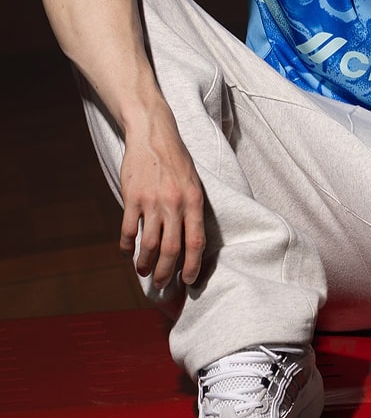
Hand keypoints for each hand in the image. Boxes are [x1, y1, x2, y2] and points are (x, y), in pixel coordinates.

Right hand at [118, 101, 204, 289]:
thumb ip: (192, 210)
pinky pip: (128, 230)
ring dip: (146, 263)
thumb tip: (189, 242)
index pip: (196, 241)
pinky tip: (127, 252)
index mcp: (194, 200)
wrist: (153, 134)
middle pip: (171, 249)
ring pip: (149, 244)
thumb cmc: (176, 161)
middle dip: (167, 272)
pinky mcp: (132, 197)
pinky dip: (126, 246)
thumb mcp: (193, 183)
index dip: (193, 265)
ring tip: (144, 271)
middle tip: (163, 283)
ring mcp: (152, 201)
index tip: (189, 280)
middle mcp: (175, 203)